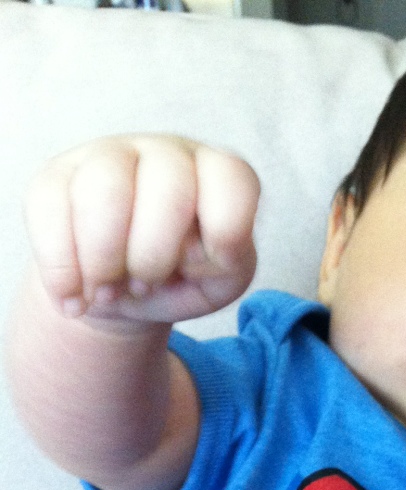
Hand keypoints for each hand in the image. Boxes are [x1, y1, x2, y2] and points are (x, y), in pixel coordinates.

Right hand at [25, 135, 259, 325]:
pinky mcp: (57, 174)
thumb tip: (190, 249)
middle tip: (144, 286)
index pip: (232, 179)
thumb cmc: (183, 278)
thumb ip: (229, 264)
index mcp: (217, 173)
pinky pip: (50, 209)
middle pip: (166, 187)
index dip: (224, 232)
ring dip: (104, 263)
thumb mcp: (220, 281)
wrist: (123, 290)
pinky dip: (62, 269)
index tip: (205, 266)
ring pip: (104, 192)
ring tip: (107, 294)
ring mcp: (109, 154)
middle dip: (153, 258)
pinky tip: (73, 298)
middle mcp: (167, 152)